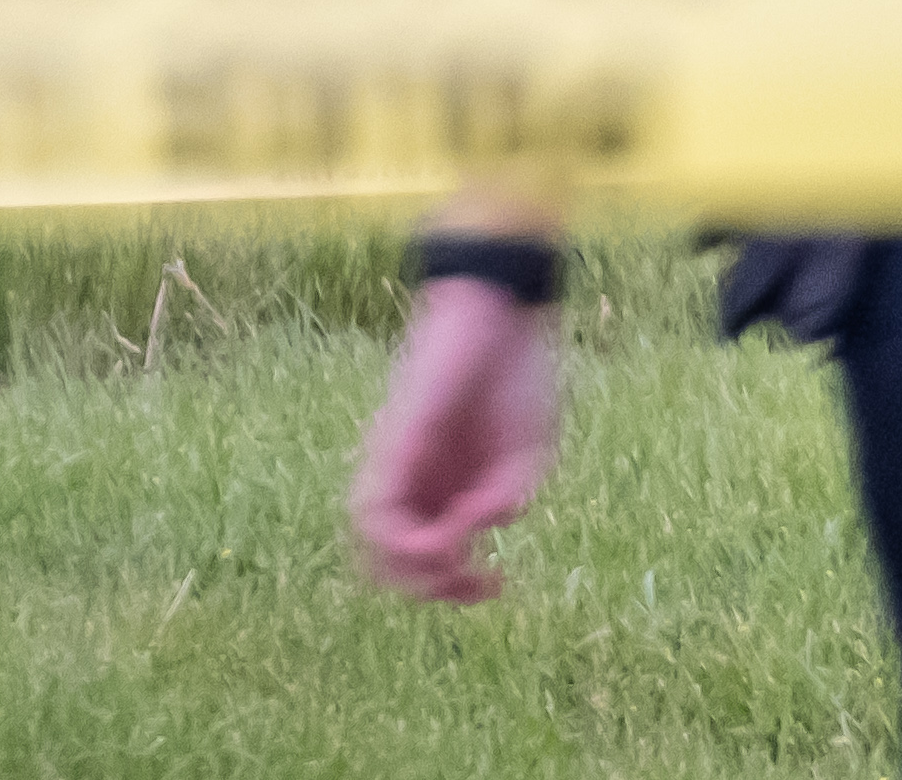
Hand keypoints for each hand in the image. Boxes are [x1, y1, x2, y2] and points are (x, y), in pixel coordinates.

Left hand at [347, 275, 560, 602]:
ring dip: (412, 571)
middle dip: (433, 589)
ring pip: (372, 546)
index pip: (428, 560)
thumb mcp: (529, 454)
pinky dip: (404, 537)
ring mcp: (398, 464)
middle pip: (392, 565)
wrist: (501, 313)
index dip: (457, 588)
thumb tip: (472, 531)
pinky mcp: (392, 444)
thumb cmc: (519, 379)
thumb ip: (505, 501)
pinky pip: (374, 509)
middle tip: (480, 581)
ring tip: (457, 559)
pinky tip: (447, 533)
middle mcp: (416, 482)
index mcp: (447, 487)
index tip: (499, 585)